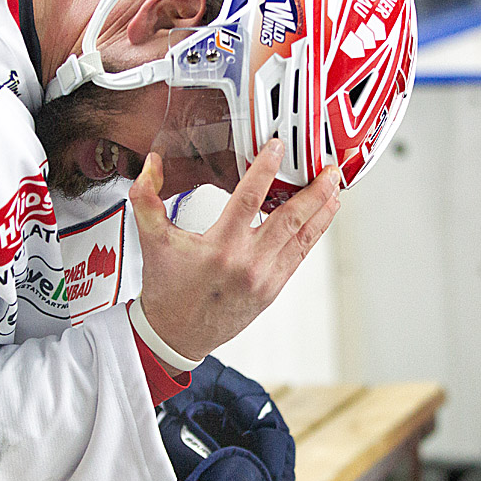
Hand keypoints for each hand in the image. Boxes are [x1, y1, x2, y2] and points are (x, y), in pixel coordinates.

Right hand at [128, 138, 340, 369]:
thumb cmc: (167, 289)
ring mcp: (264, 278)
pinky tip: (320, 219)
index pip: (249, 198)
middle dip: (314, 191)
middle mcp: (247, 263)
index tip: (278, 146)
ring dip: (322, 212)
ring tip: (335, 189)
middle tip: (329, 169)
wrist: (176, 335)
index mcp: (220, 247)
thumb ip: (146, 198)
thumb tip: (151, 164)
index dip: (266, 168)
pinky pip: (299, 257)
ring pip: (302, 239)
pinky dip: (313, 235)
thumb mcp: (151, 240)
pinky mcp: (271, 290)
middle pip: (290, 219)